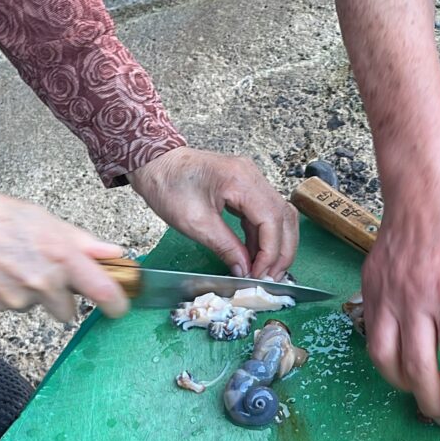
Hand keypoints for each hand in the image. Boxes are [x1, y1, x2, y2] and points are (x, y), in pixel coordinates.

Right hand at [0, 185, 127, 319]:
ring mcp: (13, 298)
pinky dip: (1, 294)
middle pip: (67, 311)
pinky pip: (5, 308)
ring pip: (33, 307)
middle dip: (58, 297)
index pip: (103, 292)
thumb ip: (82, 242)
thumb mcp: (43, 219)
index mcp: (60, 257)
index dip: (116, 304)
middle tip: (39, 271)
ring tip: (8, 265)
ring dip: (27, 293)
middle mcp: (41, 282)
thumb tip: (113, 253)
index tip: (118, 307)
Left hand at [128, 147, 298, 278]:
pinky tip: (255, 255)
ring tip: (265, 269)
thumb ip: (225, 247)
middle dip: (282, 251)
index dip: (270, 252)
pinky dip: (264, 238)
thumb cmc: (167, 185)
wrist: (154, 163)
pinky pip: (266, 215)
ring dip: (277, 245)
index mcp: (241, 180)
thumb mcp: (194, 223)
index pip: (271, 219)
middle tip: (271, 277)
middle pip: (285, 217)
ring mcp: (252, 180)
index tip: (260, 274)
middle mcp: (253, 176)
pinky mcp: (247, 188)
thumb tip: (245, 270)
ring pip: (280, 217)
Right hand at [363, 176, 439, 437]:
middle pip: (420, 372)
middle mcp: (417, 303)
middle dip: (434, 404)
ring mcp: (388, 297)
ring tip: (422, 394)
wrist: (421, 190)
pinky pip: (373, 337)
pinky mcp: (369, 290)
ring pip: (387, 361)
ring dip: (405, 386)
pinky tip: (401, 364)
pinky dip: (387, 360)